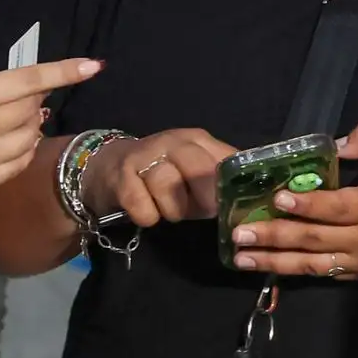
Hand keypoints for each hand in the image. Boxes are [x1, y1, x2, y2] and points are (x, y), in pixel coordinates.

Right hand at [0, 58, 102, 204]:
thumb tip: (9, 89)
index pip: (29, 80)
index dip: (64, 71)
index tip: (94, 65)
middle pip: (31, 107)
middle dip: (34, 97)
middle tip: (21, 94)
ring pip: (30, 135)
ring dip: (30, 122)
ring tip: (17, 116)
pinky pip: (19, 162)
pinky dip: (24, 147)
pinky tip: (14, 141)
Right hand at [81, 128, 236, 226]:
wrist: (107, 167)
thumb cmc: (162, 175)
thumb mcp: (193, 171)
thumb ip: (219, 179)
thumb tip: (250, 200)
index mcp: (197, 140)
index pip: (225, 160)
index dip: (230, 187)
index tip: (229, 207)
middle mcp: (172, 142)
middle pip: (198, 169)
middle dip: (204, 199)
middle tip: (200, 213)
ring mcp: (144, 156)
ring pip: (168, 187)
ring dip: (173, 211)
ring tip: (169, 211)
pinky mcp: (121, 176)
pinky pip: (143, 206)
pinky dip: (148, 217)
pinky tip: (147, 212)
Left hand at [230, 122, 357, 278]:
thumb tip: (335, 147)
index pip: (335, 207)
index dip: (305, 203)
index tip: (276, 197)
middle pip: (314, 240)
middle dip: (273, 236)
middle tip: (237, 232)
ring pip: (314, 265)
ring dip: (274, 261)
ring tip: (240, 258)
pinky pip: (327, 274)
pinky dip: (297, 271)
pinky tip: (270, 268)